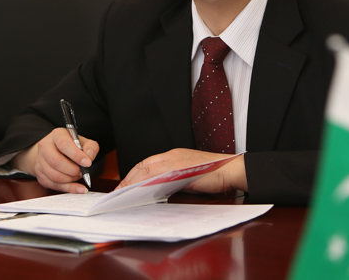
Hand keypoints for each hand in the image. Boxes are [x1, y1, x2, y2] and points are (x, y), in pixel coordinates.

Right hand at [12, 128, 98, 193]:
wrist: (55, 151)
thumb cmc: (72, 146)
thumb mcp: (84, 142)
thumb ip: (91, 148)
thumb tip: (89, 158)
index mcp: (57, 135)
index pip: (64, 145)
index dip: (76, 155)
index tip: (88, 163)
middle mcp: (45, 147)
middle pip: (56, 161)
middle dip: (73, 170)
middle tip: (82, 172)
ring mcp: (40, 161)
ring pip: (54, 175)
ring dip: (70, 179)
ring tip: (78, 176)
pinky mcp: (40, 175)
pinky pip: (53, 185)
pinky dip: (68, 188)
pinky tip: (78, 188)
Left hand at [116, 148, 246, 193]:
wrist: (232, 170)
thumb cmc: (214, 174)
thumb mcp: (189, 176)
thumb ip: (174, 180)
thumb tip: (158, 191)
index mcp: (174, 155)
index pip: (147, 164)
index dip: (132, 175)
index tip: (123, 187)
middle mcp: (173, 155)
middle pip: (143, 165)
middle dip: (127, 178)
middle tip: (116, 192)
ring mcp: (177, 160)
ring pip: (147, 168)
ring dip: (133, 181)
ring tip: (122, 194)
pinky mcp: (181, 168)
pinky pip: (158, 174)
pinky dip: (146, 182)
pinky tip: (139, 191)